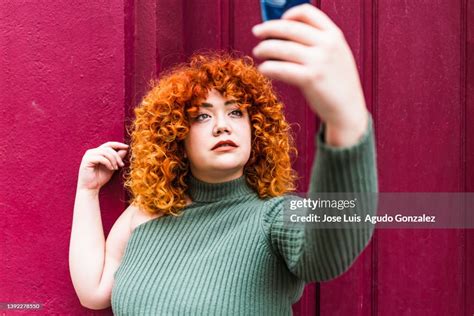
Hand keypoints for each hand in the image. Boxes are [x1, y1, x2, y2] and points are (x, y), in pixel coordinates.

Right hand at [76, 142, 128, 191]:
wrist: (91, 188)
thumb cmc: (100, 178)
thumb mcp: (112, 166)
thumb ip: (117, 158)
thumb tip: (125, 149)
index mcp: (97, 152)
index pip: (109, 144)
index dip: (118, 144)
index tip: (127, 147)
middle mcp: (92, 151)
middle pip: (108, 148)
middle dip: (117, 156)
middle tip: (122, 164)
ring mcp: (88, 155)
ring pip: (105, 152)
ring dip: (113, 160)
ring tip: (116, 168)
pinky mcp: (87, 160)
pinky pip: (101, 158)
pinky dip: (108, 163)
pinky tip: (110, 169)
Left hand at [251, 4, 367, 146]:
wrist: (348, 109)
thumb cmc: (337, 83)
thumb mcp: (336, 54)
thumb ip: (318, 42)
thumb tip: (285, 32)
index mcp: (334, 35)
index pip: (308, 12)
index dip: (289, 14)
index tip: (278, 21)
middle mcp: (327, 45)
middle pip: (290, 28)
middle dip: (268, 28)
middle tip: (256, 32)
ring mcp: (319, 61)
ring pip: (282, 48)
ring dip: (265, 48)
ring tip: (258, 52)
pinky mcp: (310, 79)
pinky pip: (281, 69)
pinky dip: (268, 67)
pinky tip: (264, 69)